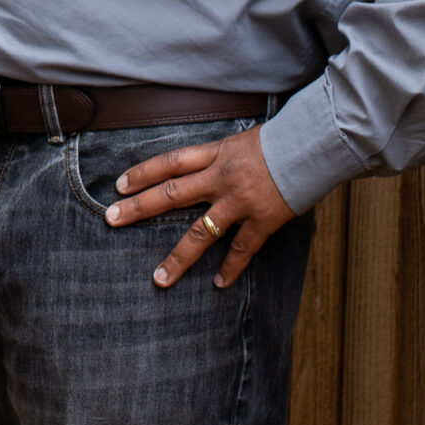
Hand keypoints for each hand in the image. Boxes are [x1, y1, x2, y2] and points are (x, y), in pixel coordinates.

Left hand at [106, 125, 294, 288]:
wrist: (313, 146)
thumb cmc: (278, 142)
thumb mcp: (238, 141)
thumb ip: (216, 156)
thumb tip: (197, 166)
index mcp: (214, 155)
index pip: (169, 163)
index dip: (142, 174)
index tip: (119, 187)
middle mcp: (221, 178)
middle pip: (171, 194)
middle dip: (139, 208)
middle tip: (111, 219)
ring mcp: (240, 202)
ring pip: (201, 233)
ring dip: (178, 258)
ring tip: (159, 279)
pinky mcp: (263, 220)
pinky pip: (242, 248)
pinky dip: (231, 267)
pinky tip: (219, 283)